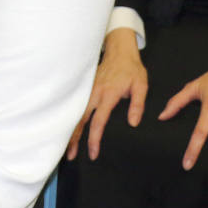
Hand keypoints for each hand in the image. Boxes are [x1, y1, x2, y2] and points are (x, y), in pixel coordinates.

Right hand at [66, 27, 147, 160]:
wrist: (119, 51)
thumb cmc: (131, 69)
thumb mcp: (141, 85)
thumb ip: (138, 104)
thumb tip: (133, 123)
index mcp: (108, 95)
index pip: (99, 121)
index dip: (94, 139)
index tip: (93, 153)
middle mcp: (94, 94)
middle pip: (80, 120)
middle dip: (74, 138)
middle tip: (70, 156)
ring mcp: (87, 90)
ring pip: (75, 113)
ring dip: (70, 130)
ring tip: (66, 147)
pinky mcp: (85, 88)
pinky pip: (76, 106)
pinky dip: (71, 119)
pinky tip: (68, 129)